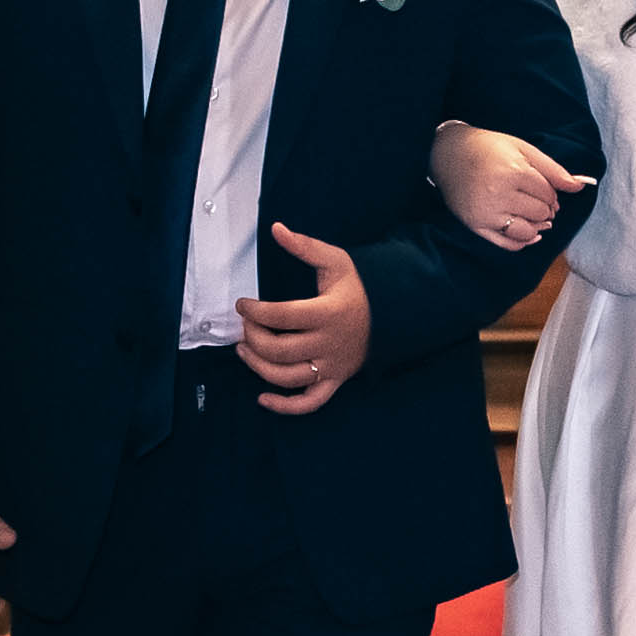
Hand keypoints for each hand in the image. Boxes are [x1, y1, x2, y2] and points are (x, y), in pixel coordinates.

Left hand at [236, 223, 370, 415]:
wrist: (393, 315)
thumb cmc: (359, 287)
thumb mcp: (336, 261)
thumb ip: (305, 246)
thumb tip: (276, 229)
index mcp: (328, 312)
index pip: (281, 316)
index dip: (254, 311)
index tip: (243, 304)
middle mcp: (329, 343)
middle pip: (278, 349)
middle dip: (252, 337)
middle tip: (245, 325)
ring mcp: (332, 366)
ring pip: (287, 377)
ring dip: (258, 366)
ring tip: (244, 350)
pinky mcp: (335, 381)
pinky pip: (310, 403)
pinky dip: (285, 406)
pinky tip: (263, 398)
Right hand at [429, 123, 593, 251]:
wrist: (448, 153)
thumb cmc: (489, 148)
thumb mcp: (522, 149)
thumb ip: (553, 169)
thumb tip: (580, 186)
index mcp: (513, 172)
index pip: (548, 194)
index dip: (551, 192)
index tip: (543, 187)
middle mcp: (499, 194)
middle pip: (540, 213)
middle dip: (544, 207)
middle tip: (535, 198)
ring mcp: (486, 213)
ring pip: (528, 231)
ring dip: (536, 225)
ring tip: (531, 213)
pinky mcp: (476, 226)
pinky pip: (508, 244)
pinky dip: (523, 241)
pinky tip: (528, 232)